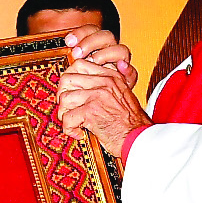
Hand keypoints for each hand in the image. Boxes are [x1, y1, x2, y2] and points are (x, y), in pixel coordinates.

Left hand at [56, 26, 149, 156]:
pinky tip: (79, 133)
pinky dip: (69, 129)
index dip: (69, 79)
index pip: (79, 65)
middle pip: (67, 79)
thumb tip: (81, 82)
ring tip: (74, 123)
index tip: (70, 92)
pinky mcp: (91, 112)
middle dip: (62, 96)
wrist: (139, 138)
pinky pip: (67, 118)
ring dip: (64, 114)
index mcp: (111, 76)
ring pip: (64, 98)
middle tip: (67, 108)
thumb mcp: (122, 95)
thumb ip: (106, 85)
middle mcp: (104, 83)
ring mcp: (97, 96)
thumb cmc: (130, 122)